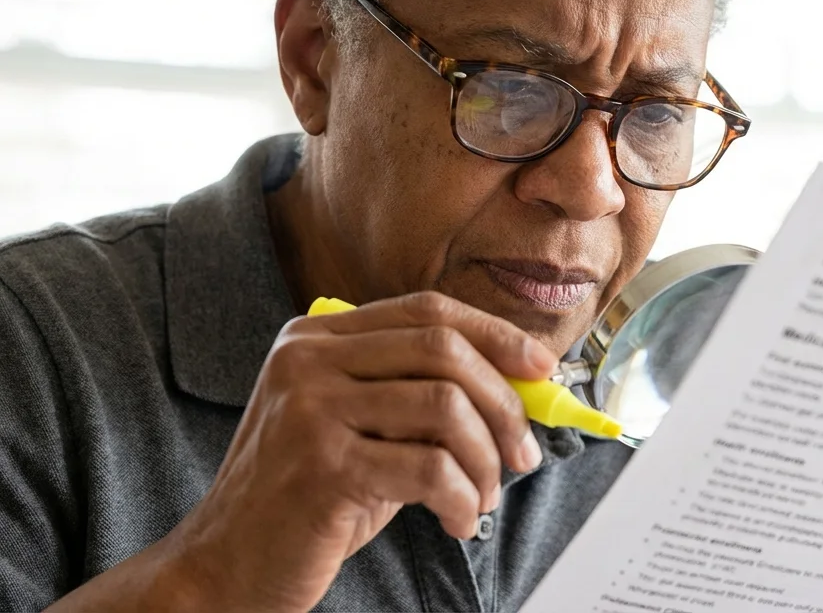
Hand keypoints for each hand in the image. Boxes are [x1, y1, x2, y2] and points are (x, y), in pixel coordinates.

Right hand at [159, 292, 555, 611]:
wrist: (225, 568)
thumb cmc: (305, 501)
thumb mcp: (362, 429)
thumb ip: (418, 396)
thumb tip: (518, 385)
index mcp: (315, 337)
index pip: (428, 311)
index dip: (496, 334)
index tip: (541, 369)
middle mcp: (306, 359)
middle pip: (444, 349)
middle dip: (503, 402)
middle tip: (523, 452)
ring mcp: (309, 408)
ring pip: (445, 407)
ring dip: (485, 460)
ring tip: (483, 496)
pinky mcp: (321, 464)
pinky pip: (429, 469)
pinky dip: (460, 499)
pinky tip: (456, 521)